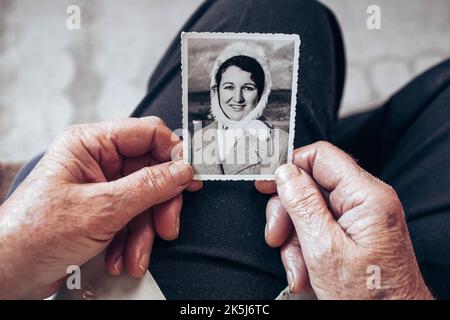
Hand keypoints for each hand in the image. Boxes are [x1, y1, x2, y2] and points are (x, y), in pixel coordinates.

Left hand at [0, 117, 201, 298]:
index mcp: (90, 144)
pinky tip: (122, 257)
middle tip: (166, 225)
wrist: (8, 274)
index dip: (173, 153)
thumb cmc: (34, 235)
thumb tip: (182, 171)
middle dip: (160, 204)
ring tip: (135, 255)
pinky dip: (133, 241)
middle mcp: (97, 162)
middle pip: (151, 171)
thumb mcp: (101, 209)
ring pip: (145, 200)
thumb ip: (148, 187)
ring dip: (145, 231)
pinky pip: (133, 218)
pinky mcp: (103, 211)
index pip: (147, 133)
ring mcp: (102, 187)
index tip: (190, 176)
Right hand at [256, 141, 431, 298]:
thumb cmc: (370, 298)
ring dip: (294, 240)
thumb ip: (303, 205)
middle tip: (277, 236)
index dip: (289, 166)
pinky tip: (306, 271)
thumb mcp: (325, 250)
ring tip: (298, 268)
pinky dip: (305, 249)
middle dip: (288, 213)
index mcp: (366, 196)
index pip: (321, 157)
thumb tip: (285, 173)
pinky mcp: (354, 234)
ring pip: (310, 211)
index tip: (266, 183)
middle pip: (310, 186)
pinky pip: (319, 229)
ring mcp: (360, 219)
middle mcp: (366, 202)